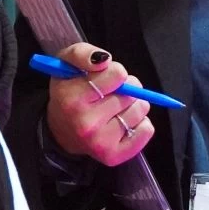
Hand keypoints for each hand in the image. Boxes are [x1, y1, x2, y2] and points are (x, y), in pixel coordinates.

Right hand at [43, 43, 154, 168]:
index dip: (115, 72)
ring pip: (140, 110)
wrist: (62, 130)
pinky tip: (124, 122)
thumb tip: (104, 59)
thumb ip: (82, 53)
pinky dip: (141, 123)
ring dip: (133, 104)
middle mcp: (85, 124)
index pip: (118, 74)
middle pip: (131, 93)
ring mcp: (100, 143)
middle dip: (125, 88)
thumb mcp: (66, 64)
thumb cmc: (70, 91)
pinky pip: (146, 130)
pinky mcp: (114, 156)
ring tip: (117, 107)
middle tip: (111, 93)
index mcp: (71, 99)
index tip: (104, 77)